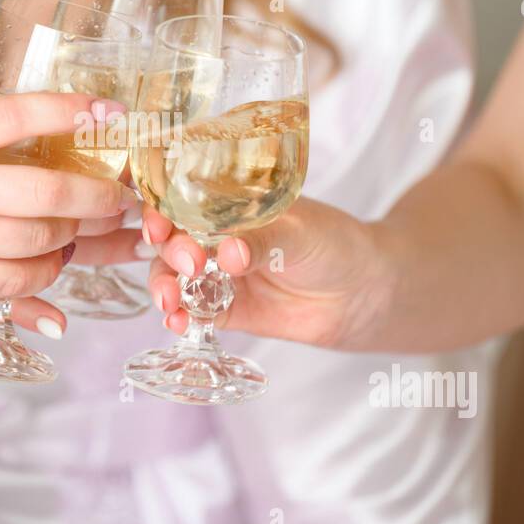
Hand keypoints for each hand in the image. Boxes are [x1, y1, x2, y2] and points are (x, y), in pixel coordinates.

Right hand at [0, 89, 136, 326]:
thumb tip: (3, 97)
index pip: (15, 117)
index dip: (67, 111)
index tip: (106, 110)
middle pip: (44, 194)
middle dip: (97, 194)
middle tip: (122, 190)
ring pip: (38, 243)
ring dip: (79, 234)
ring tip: (97, 221)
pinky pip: (13, 283)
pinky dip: (47, 275)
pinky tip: (58, 258)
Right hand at [142, 197, 392, 349]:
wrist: (363, 293)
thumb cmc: (336, 244)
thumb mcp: (300, 232)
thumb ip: (262, 241)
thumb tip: (227, 253)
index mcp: (229, 203)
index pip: (182, 200)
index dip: (163, 211)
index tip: (160, 226)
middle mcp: (216, 236)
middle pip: (172, 240)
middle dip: (169, 252)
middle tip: (188, 265)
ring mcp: (218, 273)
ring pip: (174, 277)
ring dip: (165, 288)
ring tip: (170, 302)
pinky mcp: (225, 309)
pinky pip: (193, 312)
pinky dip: (181, 318)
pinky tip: (178, 323)